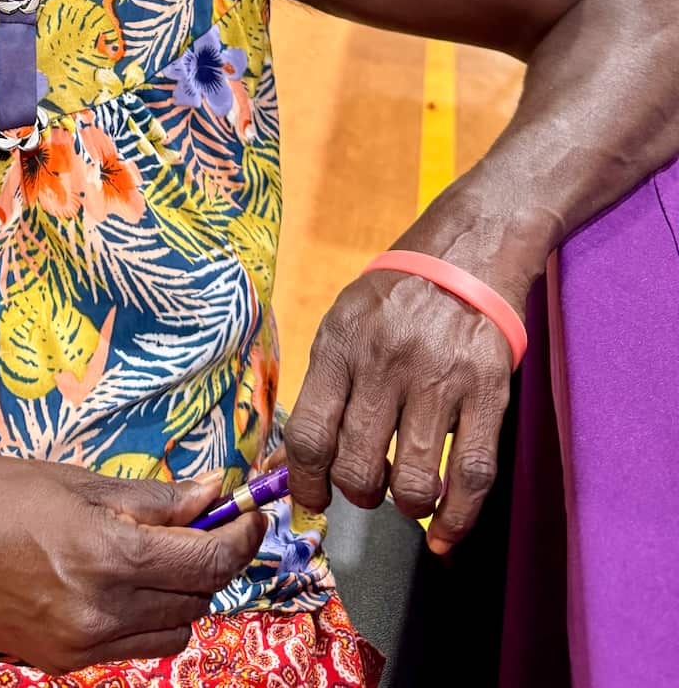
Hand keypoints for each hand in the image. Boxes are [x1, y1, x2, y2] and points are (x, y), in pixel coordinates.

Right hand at [0, 455, 265, 671]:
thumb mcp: (72, 480)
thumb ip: (150, 497)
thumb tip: (212, 491)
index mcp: (108, 555)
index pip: (210, 560)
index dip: (241, 533)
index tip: (249, 509)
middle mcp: (101, 612)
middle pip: (198, 598)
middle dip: (211, 559)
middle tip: (201, 521)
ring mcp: (77, 646)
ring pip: (170, 632)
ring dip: (179, 594)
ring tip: (154, 550)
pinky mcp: (55, 663)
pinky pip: (127, 646)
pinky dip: (139, 616)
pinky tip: (113, 578)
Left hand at [285, 269, 511, 554]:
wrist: (467, 252)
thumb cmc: (396, 293)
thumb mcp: (344, 320)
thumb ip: (326, 383)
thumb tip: (299, 458)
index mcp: (341, 344)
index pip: (310, 434)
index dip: (305, 483)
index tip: (311, 500)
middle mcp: (385, 362)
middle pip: (357, 465)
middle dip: (357, 494)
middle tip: (366, 490)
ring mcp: (439, 379)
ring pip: (412, 481)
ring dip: (405, 507)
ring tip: (405, 498)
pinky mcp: (487, 393)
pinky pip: (470, 475)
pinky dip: (457, 519)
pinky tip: (444, 534)